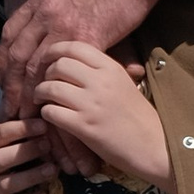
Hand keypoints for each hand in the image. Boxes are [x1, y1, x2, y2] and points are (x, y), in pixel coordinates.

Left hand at [0, 0, 156, 110]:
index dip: (4, 60)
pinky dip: (56, 91)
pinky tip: (54, 106)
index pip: (11, 34)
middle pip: (19, 55)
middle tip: (8, 107)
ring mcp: (66, 27)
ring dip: (27, 93)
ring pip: (36, 67)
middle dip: (11, 84)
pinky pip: (64, 71)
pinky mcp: (90, 39)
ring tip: (25, 114)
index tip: (1, 79)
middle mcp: (48, 14)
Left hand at [31, 46, 169, 186]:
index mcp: (111, 68)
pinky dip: (46, 113)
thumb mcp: (125, 84)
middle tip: (45, 82)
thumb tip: (73, 62)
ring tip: (42, 100)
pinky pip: (51, 111)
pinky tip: (51, 116)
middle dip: (46, 73)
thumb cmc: (138, 116)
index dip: (55, 50)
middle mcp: (100, 81)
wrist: (153, 146)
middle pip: (59, 65)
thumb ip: (101, 72)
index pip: (75, 47)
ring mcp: (91, 104)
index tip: (48, 59)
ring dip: (40, 93)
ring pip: (50, 87)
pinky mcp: (83, 126)